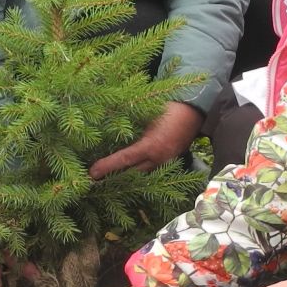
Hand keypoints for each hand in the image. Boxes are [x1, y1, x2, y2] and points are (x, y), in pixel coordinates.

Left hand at [88, 101, 202, 178]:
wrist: (194, 110)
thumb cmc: (168, 107)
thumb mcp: (146, 114)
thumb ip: (130, 124)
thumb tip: (106, 126)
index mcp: (152, 145)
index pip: (124, 159)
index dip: (107, 166)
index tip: (92, 173)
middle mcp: (159, 159)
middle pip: (132, 174)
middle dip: (114, 176)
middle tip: (95, 179)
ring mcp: (166, 162)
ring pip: (142, 174)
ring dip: (126, 175)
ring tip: (108, 176)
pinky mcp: (170, 162)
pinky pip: (152, 170)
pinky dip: (138, 169)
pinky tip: (127, 169)